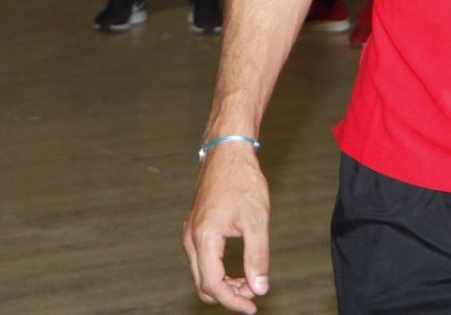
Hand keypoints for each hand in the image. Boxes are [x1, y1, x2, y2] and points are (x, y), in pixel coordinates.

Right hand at [183, 145, 271, 312]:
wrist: (228, 151)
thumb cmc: (242, 180)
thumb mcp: (256, 220)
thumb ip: (258, 256)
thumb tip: (260, 287)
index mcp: (204, 238)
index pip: (214, 285)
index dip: (234, 301)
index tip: (253, 307)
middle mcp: (191, 239)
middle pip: (204, 284)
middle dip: (229, 295)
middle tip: (255, 294)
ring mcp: (190, 233)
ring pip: (201, 274)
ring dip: (224, 284)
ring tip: (250, 282)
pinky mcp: (195, 228)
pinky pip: (201, 260)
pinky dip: (218, 271)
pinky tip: (238, 268)